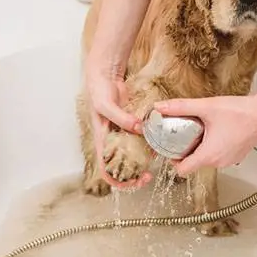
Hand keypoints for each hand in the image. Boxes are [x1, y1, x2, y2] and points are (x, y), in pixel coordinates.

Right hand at [84, 62, 151, 188]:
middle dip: (133, 176)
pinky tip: (158, 141)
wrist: (105, 75)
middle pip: (121, 167)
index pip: (105, 170)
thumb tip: (139, 129)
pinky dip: (149, 142)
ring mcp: (122, 134)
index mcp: (101, 141)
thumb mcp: (106, 105)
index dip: (117, 181)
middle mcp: (112, 141)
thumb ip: (121, 118)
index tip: (133, 182)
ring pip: (132, 155)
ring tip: (155, 161)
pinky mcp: (131, 125)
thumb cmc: (98, 91)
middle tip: (148, 176)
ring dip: (143, 161)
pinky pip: (140, 138)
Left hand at [153, 95, 256, 175]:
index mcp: (209, 155)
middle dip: (186, 150)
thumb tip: (160, 107)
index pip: (182, 171)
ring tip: (200, 131)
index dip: (173, 160)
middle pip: (194, 164)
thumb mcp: (206, 107)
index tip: (171, 147)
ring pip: (207, 160)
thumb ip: (181, 107)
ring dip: (201, 149)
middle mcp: (219, 163)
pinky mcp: (237, 156)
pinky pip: (219, 156)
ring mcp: (229, 161)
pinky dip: (214, 147)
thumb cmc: (240, 112)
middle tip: (184, 133)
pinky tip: (216, 131)